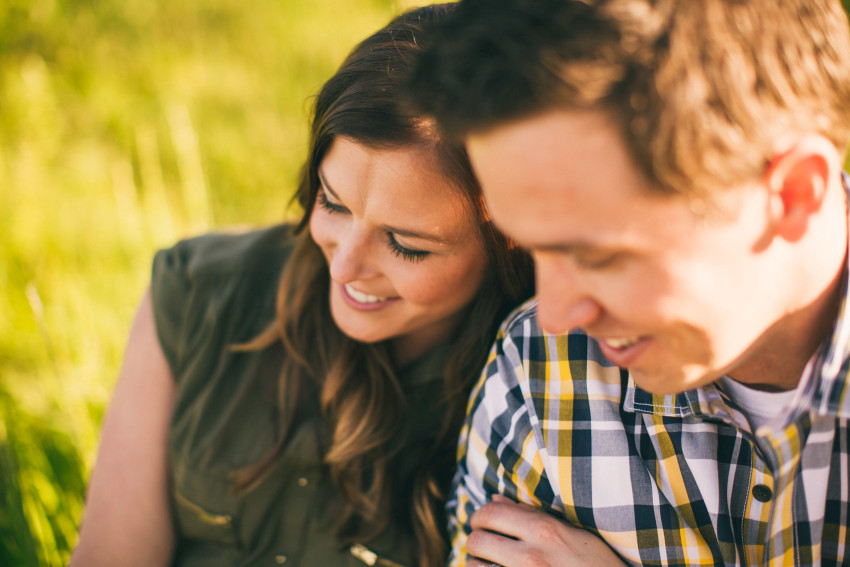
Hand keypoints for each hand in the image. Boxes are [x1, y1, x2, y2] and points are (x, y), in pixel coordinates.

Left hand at [465, 495, 625, 566]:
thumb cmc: (598, 566)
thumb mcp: (573, 534)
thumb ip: (531, 514)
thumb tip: (495, 499)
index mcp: (544, 531)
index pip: (490, 513)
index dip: (480, 516)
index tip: (482, 522)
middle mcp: (530, 556)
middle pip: (476, 539)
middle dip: (476, 540)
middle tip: (483, 545)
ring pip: (474, 566)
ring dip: (477, 564)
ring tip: (489, 564)